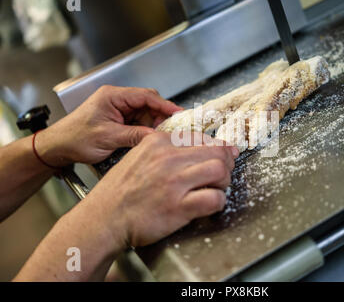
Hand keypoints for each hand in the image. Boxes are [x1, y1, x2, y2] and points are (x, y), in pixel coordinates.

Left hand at [35, 86, 182, 165]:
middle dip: (161, 116)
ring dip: (153, 125)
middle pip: (148, 104)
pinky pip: (138, 122)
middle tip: (172, 129)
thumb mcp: (108, 137)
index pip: (146, 96)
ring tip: (161, 137)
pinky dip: (145, 129)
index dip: (165, 105)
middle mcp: (116, 100)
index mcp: (113, 96)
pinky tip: (149, 138)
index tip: (179, 113)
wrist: (57, 147)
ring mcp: (118, 109)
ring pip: (145, 114)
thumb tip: (157, 137)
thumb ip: (135, 135)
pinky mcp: (118, 120)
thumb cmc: (74, 138)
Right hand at [77, 131, 238, 248]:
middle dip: (226, 163)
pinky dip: (219, 201)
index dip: (219, 148)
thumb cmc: (120, 191)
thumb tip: (197, 148)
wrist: (103, 218)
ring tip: (217, 188)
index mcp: (159, 142)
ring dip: (224, 181)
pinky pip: (215, 198)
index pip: (202, 138)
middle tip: (224, 174)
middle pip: (216, 151)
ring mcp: (174, 182)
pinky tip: (211, 203)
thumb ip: (165, 149)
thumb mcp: (139, 157)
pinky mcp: (178, 207)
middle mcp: (168, 158)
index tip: (224, 155)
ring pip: (220, 170)